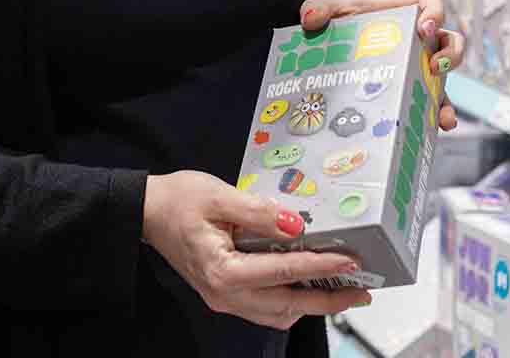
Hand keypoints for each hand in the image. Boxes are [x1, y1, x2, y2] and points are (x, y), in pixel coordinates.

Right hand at [142, 171, 370, 330]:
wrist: (147, 212)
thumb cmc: (179, 200)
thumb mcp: (219, 196)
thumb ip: (259, 212)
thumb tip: (296, 226)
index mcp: (223, 270)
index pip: (282, 271)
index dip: (319, 266)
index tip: (349, 260)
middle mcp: (225, 294)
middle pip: (286, 304)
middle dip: (327, 300)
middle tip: (361, 290)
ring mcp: (224, 298)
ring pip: (278, 312)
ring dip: (311, 304)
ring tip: (342, 290)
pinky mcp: (224, 293)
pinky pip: (265, 307)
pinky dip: (290, 300)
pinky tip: (307, 287)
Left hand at [299, 0, 464, 130]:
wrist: (329, 45)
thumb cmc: (337, 22)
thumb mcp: (328, 13)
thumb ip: (316, 9)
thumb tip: (309, 19)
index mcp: (403, 12)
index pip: (431, 4)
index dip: (435, 13)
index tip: (424, 28)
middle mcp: (417, 40)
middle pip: (450, 41)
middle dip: (451, 54)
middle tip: (434, 67)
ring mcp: (417, 67)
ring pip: (445, 80)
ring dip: (449, 97)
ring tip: (443, 115)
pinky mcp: (411, 91)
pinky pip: (432, 104)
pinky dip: (437, 116)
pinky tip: (434, 129)